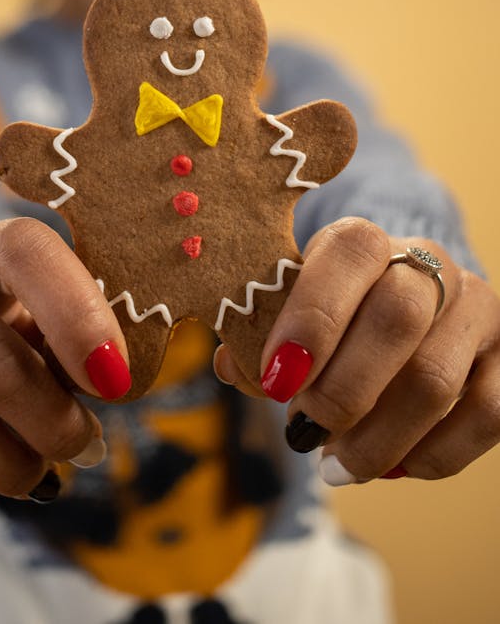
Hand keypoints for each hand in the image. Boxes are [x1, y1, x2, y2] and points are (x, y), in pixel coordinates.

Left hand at [214, 217, 499, 482]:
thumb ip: (260, 336)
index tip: (276, 379)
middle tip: (304, 432)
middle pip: (397, 318)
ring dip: (378, 437)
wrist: (407, 308)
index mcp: (364, 241)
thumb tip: (235, 366)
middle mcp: (430, 264)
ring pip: (436, 379)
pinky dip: (431, 456)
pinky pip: (484, 416)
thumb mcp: (290, 311)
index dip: (311, 317)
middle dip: (343, 390)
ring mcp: (476, 311)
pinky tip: (392, 469)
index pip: (349, 254)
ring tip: (336, 464)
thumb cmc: (331, 317)